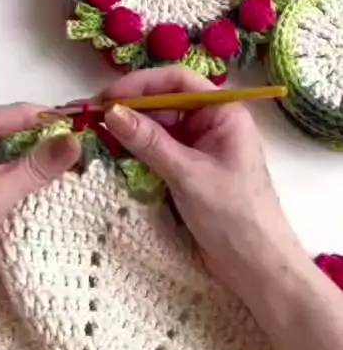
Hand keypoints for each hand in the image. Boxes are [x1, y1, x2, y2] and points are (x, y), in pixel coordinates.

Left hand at [0, 103, 79, 306]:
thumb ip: (38, 165)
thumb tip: (77, 139)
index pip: (17, 114)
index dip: (52, 119)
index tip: (88, 126)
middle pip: (15, 134)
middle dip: (47, 143)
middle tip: (87, 150)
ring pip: (11, 157)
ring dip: (37, 164)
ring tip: (77, 168)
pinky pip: (4, 176)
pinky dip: (24, 181)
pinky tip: (50, 188)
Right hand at [104, 67, 305, 300]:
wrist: (257, 268)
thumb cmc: (234, 215)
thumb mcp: (188, 175)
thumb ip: (149, 142)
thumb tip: (111, 112)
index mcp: (223, 112)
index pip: (177, 81)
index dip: (141, 84)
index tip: (109, 97)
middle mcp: (210, 122)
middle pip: (164, 102)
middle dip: (129, 107)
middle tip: (91, 116)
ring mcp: (198, 146)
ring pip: (157, 126)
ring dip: (129, 129)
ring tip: (94, 132)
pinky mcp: (188, 169)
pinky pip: (157, 149)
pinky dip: (135, 150)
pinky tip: (111, 152)